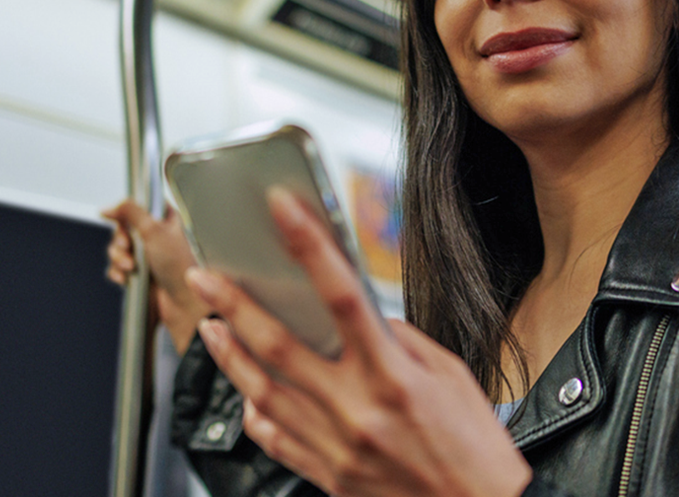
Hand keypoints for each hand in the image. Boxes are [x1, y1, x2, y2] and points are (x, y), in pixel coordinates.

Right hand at [102, 200, 205, 353]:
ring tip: (131, 267)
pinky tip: (126, 278)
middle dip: (120, 240)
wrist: (183, 302)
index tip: (123, 221)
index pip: (138, 206)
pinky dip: (118, 272)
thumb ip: (130, 212)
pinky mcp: (139, 273)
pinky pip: (117, 267)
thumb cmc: (179, 267)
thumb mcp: (154, 230)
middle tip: (127, 247)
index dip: (126, 213)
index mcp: (165, 219)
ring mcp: (146, 256)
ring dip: (118, 257)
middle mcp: (155, 236)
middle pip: (122, 228)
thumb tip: (109, 207)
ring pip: (117, 248)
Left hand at [185, 187, 531, 496]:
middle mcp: (357, 411)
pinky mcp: (328, 477)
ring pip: (262, 393)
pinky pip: (275, 440)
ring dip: (229, 355)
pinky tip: (245, 391)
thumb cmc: (474, 449)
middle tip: (204, 277)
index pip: (344, 295)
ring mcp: (336, 447)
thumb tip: (360, 318)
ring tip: (211, 326)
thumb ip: (399, 341)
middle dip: (234, 305)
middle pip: (279, 346)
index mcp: (394, 377)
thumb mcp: (450, 377)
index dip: (310, 246)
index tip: (283, 208)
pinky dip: (254, 412)